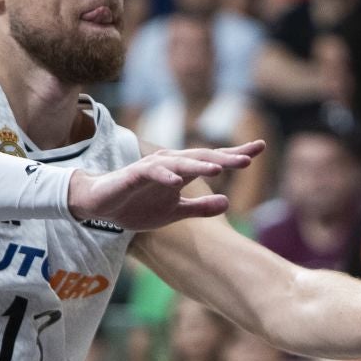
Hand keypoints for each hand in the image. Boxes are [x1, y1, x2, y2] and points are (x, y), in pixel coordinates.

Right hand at [68, 141, 263, 230]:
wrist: (100, 205)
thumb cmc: (137, 205)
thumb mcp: (174, 212)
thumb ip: (200, 208)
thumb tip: (229, 203)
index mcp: (183, 172)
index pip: (214, 160)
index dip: (236, 153)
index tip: (261, 148)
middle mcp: (171, 164)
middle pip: (203, 157)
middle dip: (226, 157)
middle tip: (249, 159)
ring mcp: (153, 167)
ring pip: (180, 163)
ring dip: (200, 166)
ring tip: (220, 169)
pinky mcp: (134, 174)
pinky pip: (151, 172)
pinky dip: (165, 176)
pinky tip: (178, 181)